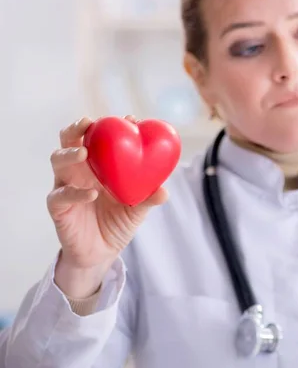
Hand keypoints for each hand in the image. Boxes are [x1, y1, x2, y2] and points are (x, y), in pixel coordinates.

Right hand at [47, 116, 168, 297]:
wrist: (100, 253)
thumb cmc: (117, 222)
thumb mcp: (137, 210)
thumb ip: (148, 199)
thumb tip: (165, 190)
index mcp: (98, 164)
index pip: (100, 137)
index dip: (112, 125)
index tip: (130, 118)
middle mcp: (79, 170)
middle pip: (69, 140)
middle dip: (76, 128)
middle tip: (89, 123)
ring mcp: (66, 186)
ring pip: (58, 161)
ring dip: (69, 153)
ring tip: (84, 152)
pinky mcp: (58, 207)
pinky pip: (61, 196)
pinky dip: (75, 192)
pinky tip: (92, 194)